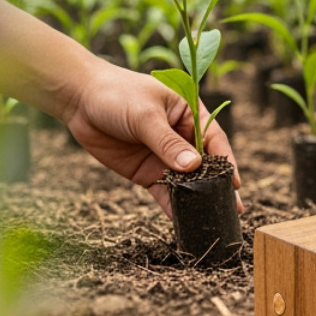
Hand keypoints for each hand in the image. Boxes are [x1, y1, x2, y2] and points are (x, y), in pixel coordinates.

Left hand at [62, 58, 243, 217]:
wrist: (80, 100)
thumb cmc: (117, 95)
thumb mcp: (145, 116)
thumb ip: (167, 143)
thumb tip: (193, 167)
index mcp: (188, 113)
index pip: (213, 139)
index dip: (225, 162)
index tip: (235, 183)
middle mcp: (180, 136)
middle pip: (203, 165)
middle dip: (216, 186)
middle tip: (231, 210)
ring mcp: (163, 156)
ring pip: (185, 181)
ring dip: (196, 199)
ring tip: (211, 220)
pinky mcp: (146, 172)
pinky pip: (164, 191)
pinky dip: (172, 205)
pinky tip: (181, 220)